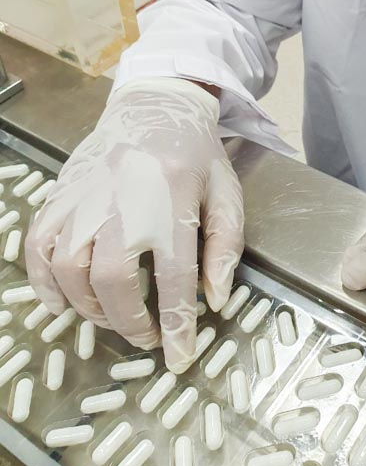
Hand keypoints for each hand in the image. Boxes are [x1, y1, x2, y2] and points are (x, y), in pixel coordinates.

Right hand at [25, 78, 243, 372]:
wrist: (154, 106)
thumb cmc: (196, 155)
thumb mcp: (226, 194)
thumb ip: (225, 246)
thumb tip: (215, 301)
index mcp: (173, 201)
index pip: (175, 278)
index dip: (176, 326)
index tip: (179, 358)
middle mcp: (124, 201)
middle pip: (114, 280)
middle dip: (128, 322)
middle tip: (145, 338)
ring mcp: (86, 197)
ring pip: (71, 269)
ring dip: (89, 307)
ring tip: (112, 318)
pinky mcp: (61, 194)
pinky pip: (38, 246)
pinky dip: (43, 282)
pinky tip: (61, 302)